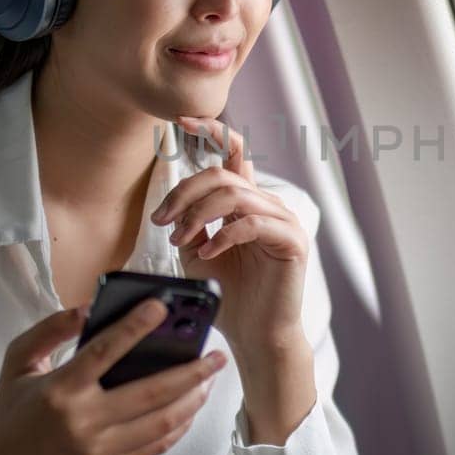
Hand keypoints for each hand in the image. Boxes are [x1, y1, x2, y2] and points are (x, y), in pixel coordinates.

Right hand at [0, 301, 227, 454]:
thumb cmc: (10, 409)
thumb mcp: (18, 361)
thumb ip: (50, 329)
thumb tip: (88, 308)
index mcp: (60, 390)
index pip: (105, 352)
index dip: (135, 327)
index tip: (162, 307)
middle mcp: (84, 421)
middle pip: (151, 393)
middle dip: (192, 372)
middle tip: (218, 354)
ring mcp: (100, 449)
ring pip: (162, 423)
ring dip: (193, 399)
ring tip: (209, 379)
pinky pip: (155, 446)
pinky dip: (179, 426)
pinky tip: (190, 407)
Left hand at [152, 116, 309, 355]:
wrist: (256, 334)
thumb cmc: (230, 294)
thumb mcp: (198, 251)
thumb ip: (190, 223)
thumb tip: (172, 206)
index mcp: (249, 201)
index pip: (234, 152)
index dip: (211, 130)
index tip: (181, 121)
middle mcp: (269, 204)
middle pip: (222, 175)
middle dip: (184, 194)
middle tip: (162, 222)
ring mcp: (284, 220)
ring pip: (234, 196)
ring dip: (197, 215)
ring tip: (180, 240)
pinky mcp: (292, 240)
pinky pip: (251, 223)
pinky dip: (222, 236)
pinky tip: (207, 253)